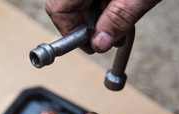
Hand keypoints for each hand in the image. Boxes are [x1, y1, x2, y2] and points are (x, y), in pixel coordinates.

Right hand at [45, 0, 160, 52]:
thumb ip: (117, 20)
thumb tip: (99, 43)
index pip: (58, 9)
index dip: (71, 31)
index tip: (90, 45)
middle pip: (67, 5)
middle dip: (87, 26)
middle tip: (109, 38)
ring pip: (80, 1)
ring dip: (98, 16)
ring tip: (120, 23)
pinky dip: (103, 4)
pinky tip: (119, 8)